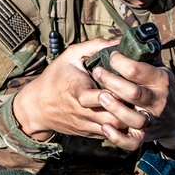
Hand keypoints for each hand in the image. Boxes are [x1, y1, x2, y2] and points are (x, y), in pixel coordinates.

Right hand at [11, 38, 128, 140]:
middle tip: (138, 94)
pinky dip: (122, 126)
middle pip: (113, 116)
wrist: (36, 107)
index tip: (124, 80)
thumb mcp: (71, 56)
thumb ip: (95, 46)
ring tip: (136, 103)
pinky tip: (128, 113)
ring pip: (115, 128)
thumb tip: (119, 41)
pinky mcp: (88, 133)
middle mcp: (82, 112)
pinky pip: (110, 134)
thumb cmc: (55, 77)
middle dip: (128, 106)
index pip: (101, 96)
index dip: (115, 90)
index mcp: (77, 91)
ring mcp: (86, 125)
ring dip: (128, 117)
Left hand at [90, 52, 174, 153]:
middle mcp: (157, 101)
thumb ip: (148, 56)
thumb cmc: (163, 89)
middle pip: (134, 92)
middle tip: (97, 71)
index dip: (121, 61)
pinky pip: (131, 142)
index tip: (111, 56)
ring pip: (133, 118)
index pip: (139, 70)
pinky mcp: (144, 137)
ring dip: (114, 108)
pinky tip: (105, 126)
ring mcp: (151, 120)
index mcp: (161, 80)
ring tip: (99, 96)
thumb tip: (135, 36)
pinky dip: (117, 137)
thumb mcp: (161, 70)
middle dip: (112, 81)